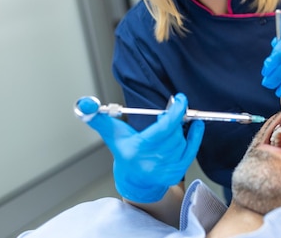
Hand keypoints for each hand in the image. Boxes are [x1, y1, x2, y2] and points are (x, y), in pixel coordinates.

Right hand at [76, 93, 204, 202]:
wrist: (134, 180)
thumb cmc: (124, 152)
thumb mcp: (111, 134)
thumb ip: (99, 118)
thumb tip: (85, 104)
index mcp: (137, 150)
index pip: (164, 128)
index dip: (175, 112)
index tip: (180, 99)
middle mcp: (152, 162)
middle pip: (173, 132)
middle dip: (173, 119)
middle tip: (168, 113)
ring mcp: (166, 169)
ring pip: (182, 140)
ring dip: (179, 129)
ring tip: (169, 126)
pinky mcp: (176, 173)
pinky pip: (192, 150)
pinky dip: (195, 136)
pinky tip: (196, 125)